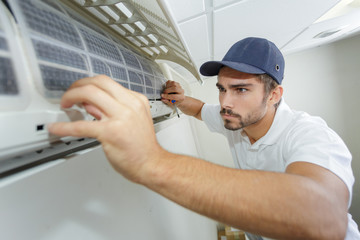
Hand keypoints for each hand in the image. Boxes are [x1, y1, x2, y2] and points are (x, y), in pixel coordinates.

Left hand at [48, 75, 163, 182]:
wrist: (152, 165)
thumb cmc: (143, 147)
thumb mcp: (133, 120)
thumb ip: (112, 110)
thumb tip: (90, 104)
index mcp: (136, 100)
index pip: (107, 83)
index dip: (88, 84)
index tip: (80, 90)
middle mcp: (130, 105)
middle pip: (98, 82)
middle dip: (78, 85)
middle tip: (69, 94)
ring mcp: (121, 117)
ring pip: (89, 94)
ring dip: (71, 96)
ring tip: (65, 105)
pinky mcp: (111, 132)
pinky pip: (81, 126)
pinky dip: (64, 126)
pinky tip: (57, 128)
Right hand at [161, 80, 184, 105]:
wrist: (179, 99)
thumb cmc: (176, 102)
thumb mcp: (171, 104)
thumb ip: (167, 102)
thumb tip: (163, 99)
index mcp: (181, 97)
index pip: (174, 96)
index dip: (167, 96)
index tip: (163, 96)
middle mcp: (181, 91)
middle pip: (175, 88)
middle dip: (167, 90)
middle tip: (164, 93)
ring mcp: (179, 86)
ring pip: (173, 83)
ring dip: (167, 87)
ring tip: (166, 90)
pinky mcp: (176, 83)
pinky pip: (171, 81)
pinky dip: (167, 84)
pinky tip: (167, 88)